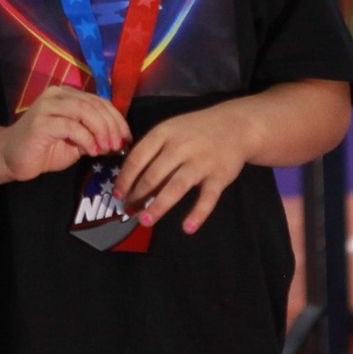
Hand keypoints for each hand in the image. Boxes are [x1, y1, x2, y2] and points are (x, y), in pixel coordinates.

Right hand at [0, 85, 128, 183]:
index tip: (127, 137)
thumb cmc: (44, 150)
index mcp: (67, 95)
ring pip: (84, 111)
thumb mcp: (76, 141)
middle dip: (112, 125)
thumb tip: (118, 139)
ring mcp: (47, 106)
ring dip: (101, 130)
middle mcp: (57, 94)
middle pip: (94, 104)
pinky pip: (71, 126)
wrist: (10, 157)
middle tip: (119, 145)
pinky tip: (92, 151)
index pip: (99, 101)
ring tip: (107, 148)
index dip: (117, 118)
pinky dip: (86, 139)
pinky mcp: (41, 122)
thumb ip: (94, 135)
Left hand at [113, 104, 251, 235]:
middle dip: (137, 196)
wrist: (234, 125)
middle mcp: (181, 146)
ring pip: (176, 187)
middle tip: (128, 211)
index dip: (125, 178)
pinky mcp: (220, 175)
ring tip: (145, 221)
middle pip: (154, 175)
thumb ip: (152, 152)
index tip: (118, 194)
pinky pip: (207, 198)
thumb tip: (130, 182)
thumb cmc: (194, 132)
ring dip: (158, 206)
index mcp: (164, 133)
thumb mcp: (170, 131)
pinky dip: (197, 213)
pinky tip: (187, 228)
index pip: (138, 157)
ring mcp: (201, 161)